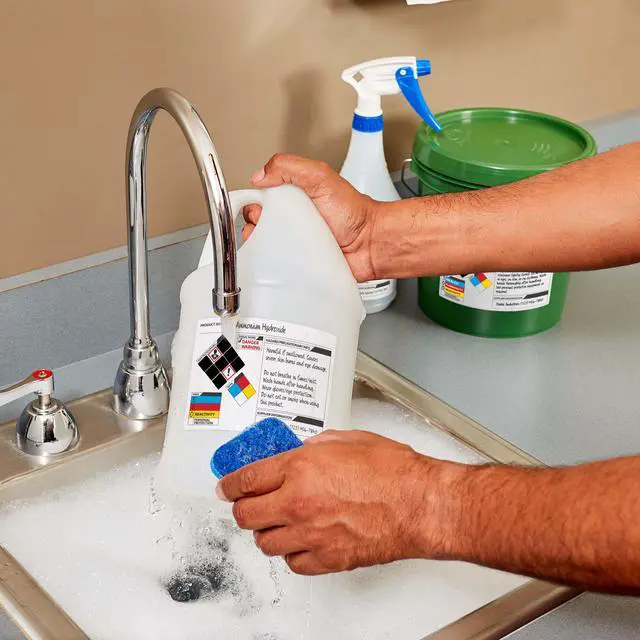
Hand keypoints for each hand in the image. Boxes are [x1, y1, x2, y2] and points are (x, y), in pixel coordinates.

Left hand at [216, 429, 460, 574]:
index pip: (246, 479)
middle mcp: (298, 503)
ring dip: (267, 530)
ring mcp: (310, 534)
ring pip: (265, 543)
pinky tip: (301, 540)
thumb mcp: (346, 440)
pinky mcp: (327, 559)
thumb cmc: (392, 471)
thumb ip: (313, 447)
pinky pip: (293, 562)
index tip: (226, 486)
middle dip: (242, 508)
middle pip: (246, 515)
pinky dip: (292, 552)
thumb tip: (297, 452)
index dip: (229, 484)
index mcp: (300, 469)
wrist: (419, 503)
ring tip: (278, 520)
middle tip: (248, 502)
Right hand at [243, 154, 379, 282]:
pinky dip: (274, 266)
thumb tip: (260, 175)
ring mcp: (296, 242)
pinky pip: (279, 266)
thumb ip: (289, 167)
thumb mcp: (319, 175)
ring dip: (262, 248)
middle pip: (258, 224)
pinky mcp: (300, 263)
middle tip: (266, 227)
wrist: (371, 243)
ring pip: (266, 247)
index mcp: (294, 196)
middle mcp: (293, 219)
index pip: (261, 198)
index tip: (256, 208)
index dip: (253, 202)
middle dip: (254, 226)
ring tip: (273, 246)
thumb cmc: (353, 212)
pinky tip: (276, 263)